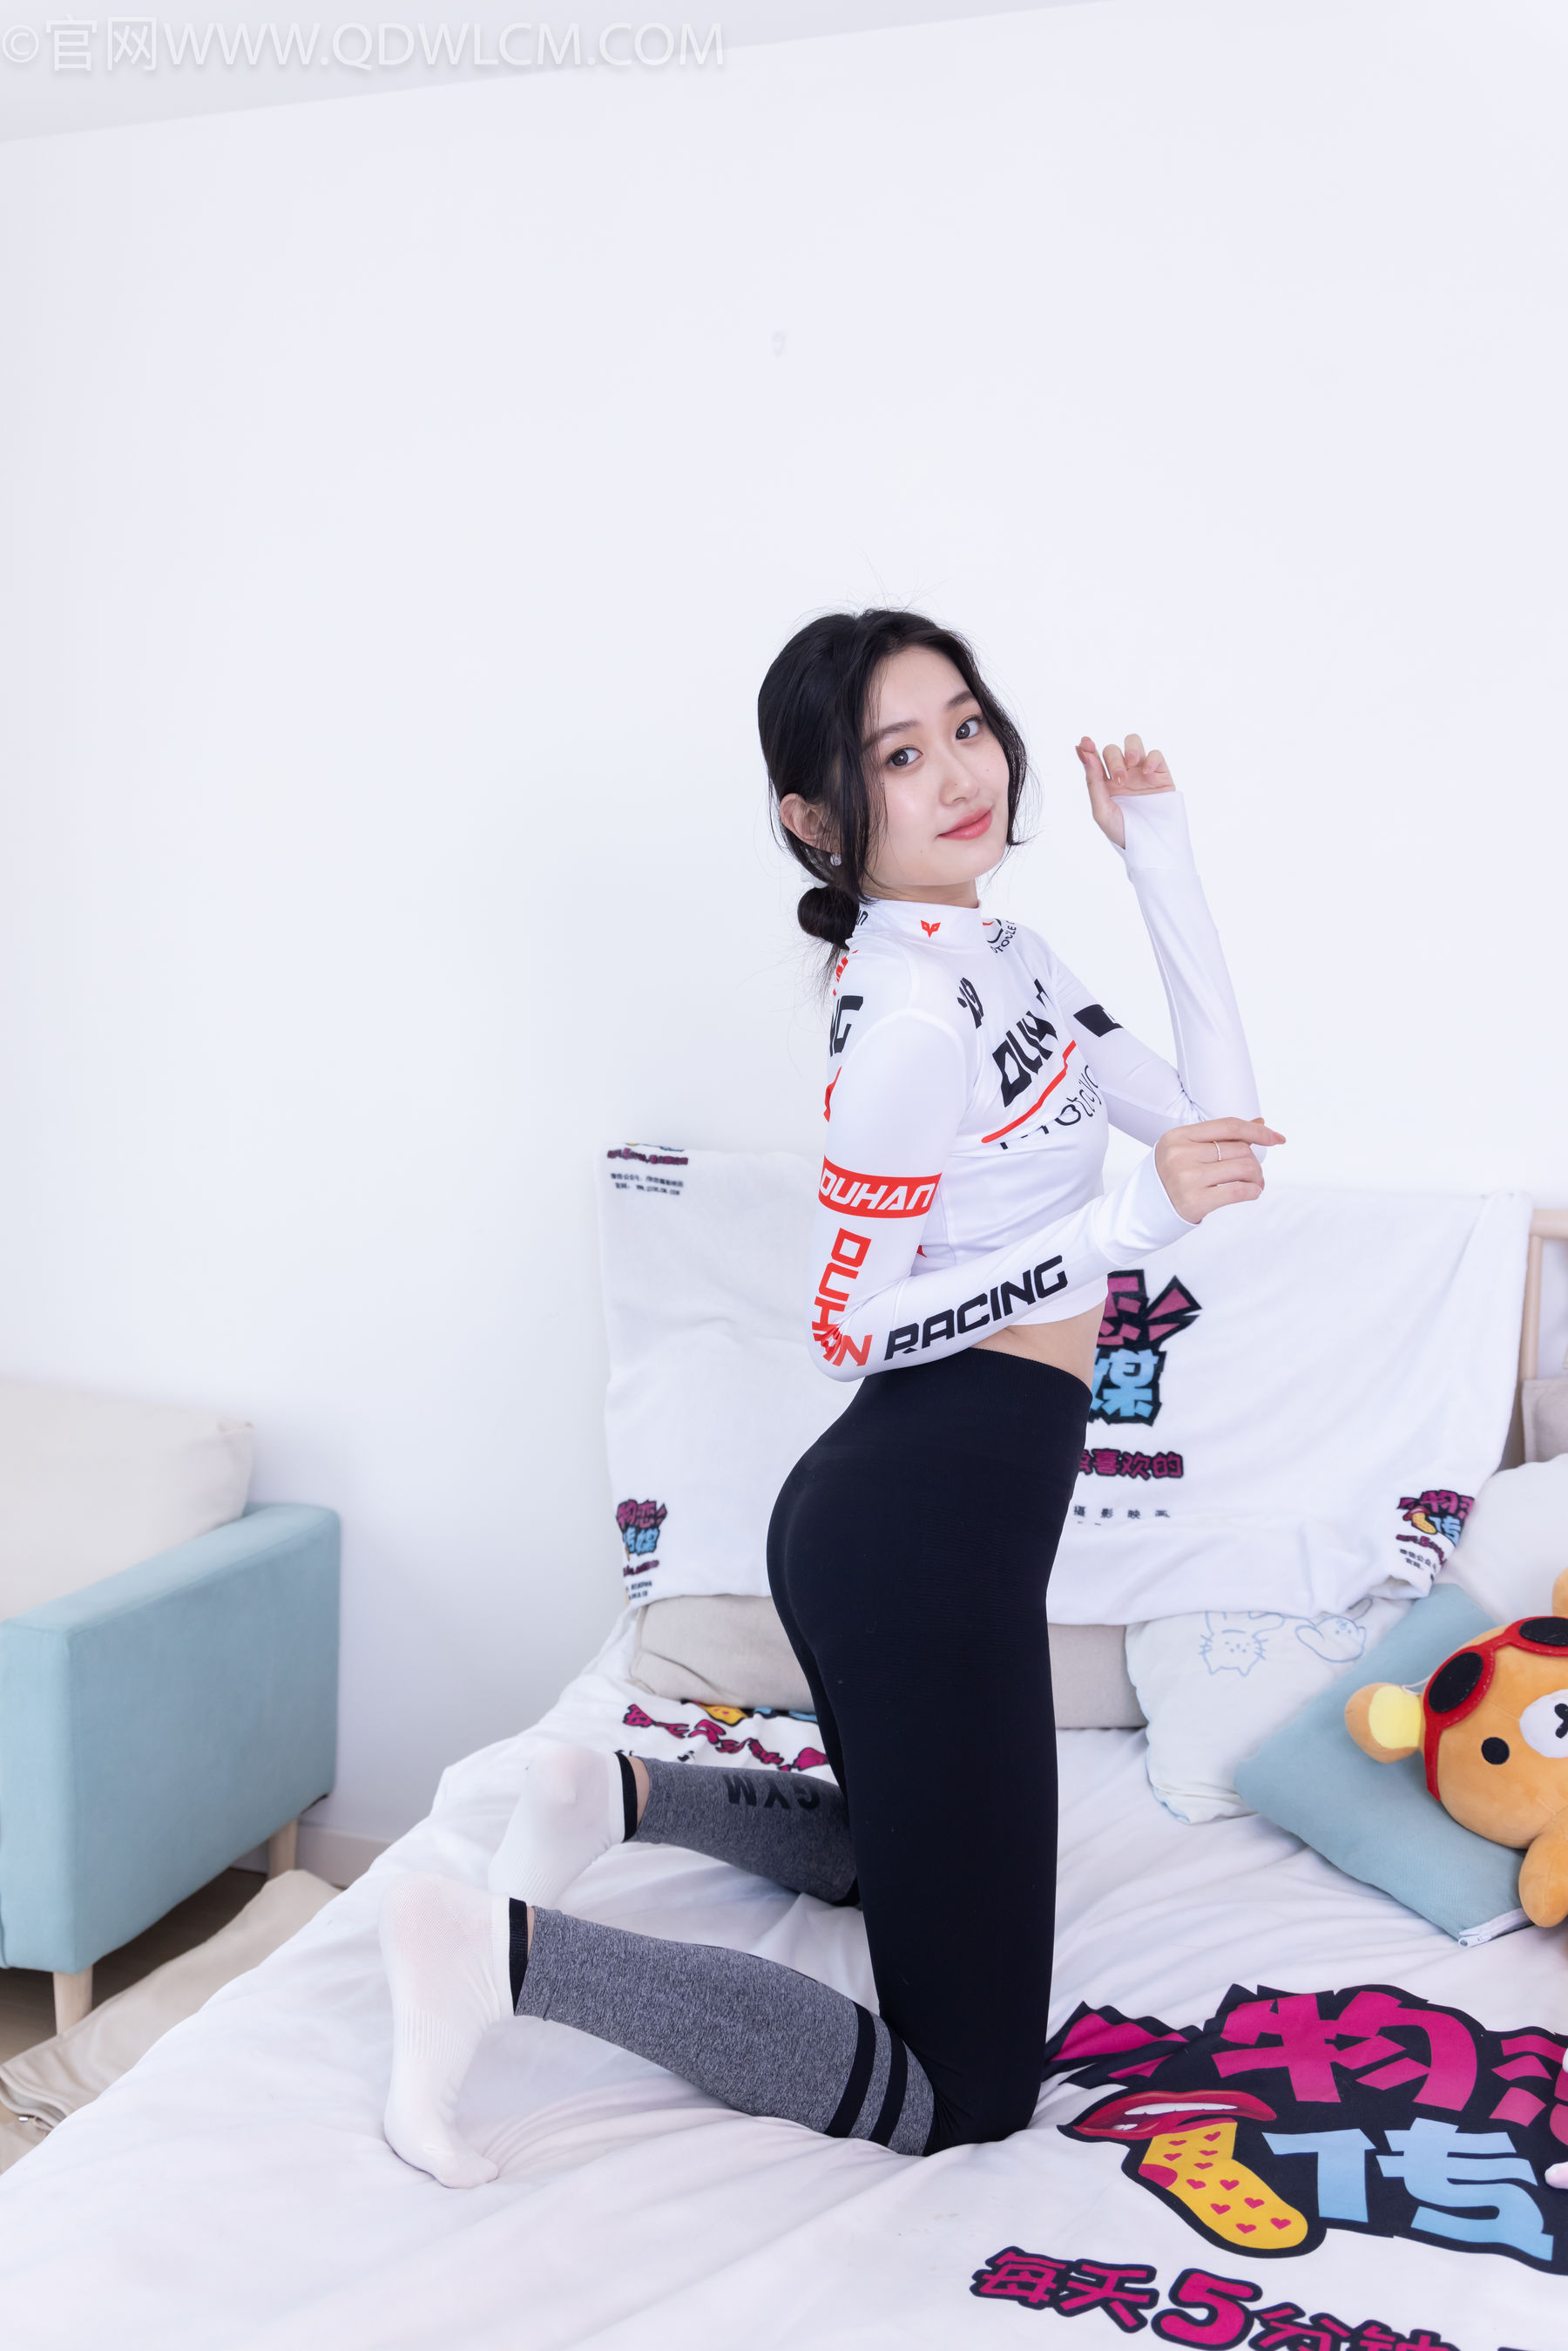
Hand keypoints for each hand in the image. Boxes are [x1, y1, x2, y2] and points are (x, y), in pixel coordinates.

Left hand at [1077, 733, 1173, 849]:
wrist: (1149, 845)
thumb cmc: (1123, 832)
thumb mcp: (1101, 810)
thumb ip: (1093, 781)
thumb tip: (1083, 753)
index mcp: (1105, 784)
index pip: (1094, 759)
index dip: (1088, 748)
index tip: (1085, 743)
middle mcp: (1122, 774)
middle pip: (1112, 750)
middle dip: (1114, 759)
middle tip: (1119, 779)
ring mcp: (1141, 772)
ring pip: (1133, 743)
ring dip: (1130, 748)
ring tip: (1131, 764)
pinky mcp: (1160, 775)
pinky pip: (1156, 754)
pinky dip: (1151, 759)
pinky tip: (1148, 773)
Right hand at [1155, 1118, 1285, 1224]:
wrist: (1142, 1211)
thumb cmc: (1169, 1178)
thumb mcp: (1186, 1150)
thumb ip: (1220, 1137)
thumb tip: (1259, 1123)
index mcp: (1178, 1136)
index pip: (1229, 1126)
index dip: (1257, 1132)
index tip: (1277, 1139)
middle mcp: (1180, 1154)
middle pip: (1240, 1149)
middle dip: (1255, 1162)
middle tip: (1255, 1175)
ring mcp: (1186, 1178)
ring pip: (1243, 1169)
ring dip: (1257, 1178)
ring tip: (1254, 1184)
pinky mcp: (1194, 1201)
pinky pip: (1239, 1191)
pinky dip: (1253, 1191)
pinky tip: (1252, 1192)